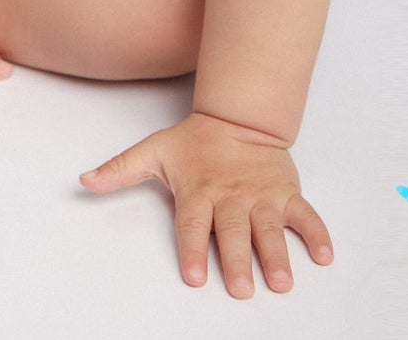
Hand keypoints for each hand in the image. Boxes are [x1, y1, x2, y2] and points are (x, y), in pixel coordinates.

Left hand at [79, 111, 333, 297]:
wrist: (237, 118)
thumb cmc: (194, 143)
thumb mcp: (153, 151)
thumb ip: (120, 170)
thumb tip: (83, 180)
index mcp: (198, 191)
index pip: (192, 225)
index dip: (192, 250)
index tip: (193, 277)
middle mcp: (230, 197)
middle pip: (232, 232)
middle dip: (237, 260)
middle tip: (241, 289)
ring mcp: (261, 196)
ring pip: (270, 228)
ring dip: (277, 255)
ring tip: (281, 281)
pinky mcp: (286, 194)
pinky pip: (306, 215)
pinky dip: (317, 234)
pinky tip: (324, 255)